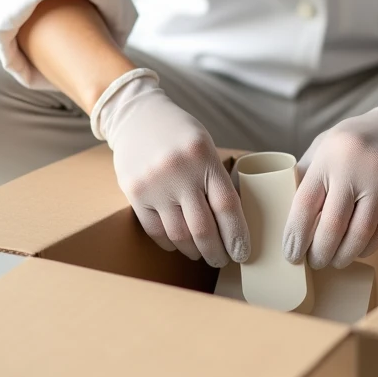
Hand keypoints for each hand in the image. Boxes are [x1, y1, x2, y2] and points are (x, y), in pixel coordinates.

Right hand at [96, 74, 250, 267]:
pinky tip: (178, 244)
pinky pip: (155, 230)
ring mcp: (154, 185)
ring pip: (179, 234)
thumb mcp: (205, 145)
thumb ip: (217, 178)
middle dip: (216, 251)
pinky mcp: (134, 194)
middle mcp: (179, 172)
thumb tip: (234, 221)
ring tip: (201, 254)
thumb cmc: (178, 132)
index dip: (237, 235)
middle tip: (222, 260)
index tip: (243, 253)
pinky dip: (170, 243)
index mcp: (204, 157)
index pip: (227, 206)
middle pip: (203, 228)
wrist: (136, 116)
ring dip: (193, 251)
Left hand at [282, 81, 377, 269]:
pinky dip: (369, 246)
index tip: (291, 254)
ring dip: (344, 255)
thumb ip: (308, 173)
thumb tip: (286, 212)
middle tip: (314, 262)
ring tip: (335, 260)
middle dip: (320, 252)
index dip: (296, 234)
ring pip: (360, 233)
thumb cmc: (360, 137)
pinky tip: (358, 249)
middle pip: (333, 225)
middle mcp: (355, 166)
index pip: (306, 203)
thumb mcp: (327, 144)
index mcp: (329, 155)